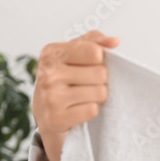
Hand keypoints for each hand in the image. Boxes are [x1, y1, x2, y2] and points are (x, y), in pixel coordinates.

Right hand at [32, 30, 119, 160]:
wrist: (45, 116)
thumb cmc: (63, 80)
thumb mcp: (73, 55)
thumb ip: (94, 42)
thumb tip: (114, 41)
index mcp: (51, 52)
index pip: (95, 52)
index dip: (100, 61)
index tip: (88, 66)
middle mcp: (48, 73)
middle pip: (101, 73)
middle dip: (100, 81)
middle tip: (86, 85)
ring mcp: (50, 96)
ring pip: (99, 93)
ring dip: (97, 97)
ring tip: (83, 97)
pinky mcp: (56, 118)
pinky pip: (92, 110)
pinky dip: (91, 111)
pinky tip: (78, 109)